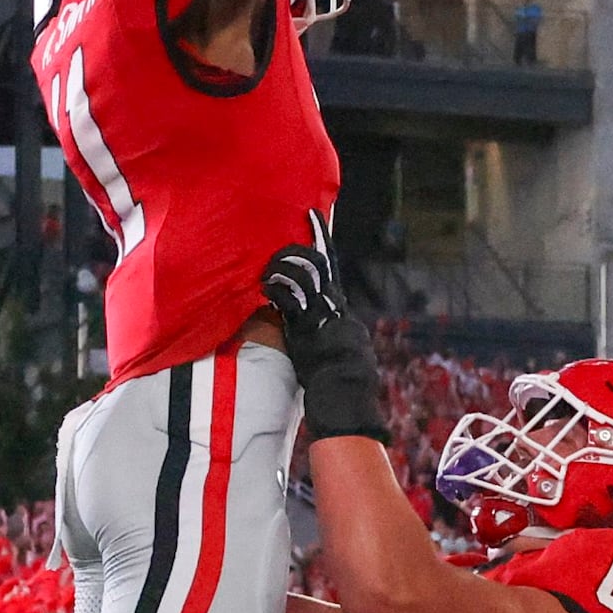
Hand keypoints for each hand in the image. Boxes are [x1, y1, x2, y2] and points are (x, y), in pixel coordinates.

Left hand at [264, 243, 384, 443]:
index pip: (330, 266)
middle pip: (319, 264)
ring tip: (270, 264)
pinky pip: (291, 299)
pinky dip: (277, 288)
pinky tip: (266, 285)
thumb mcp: (336, 343)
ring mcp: (323, 314)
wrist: (346, 395)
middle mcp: (335, 305)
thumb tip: (307, 312)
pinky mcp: (308, 327)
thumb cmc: (338, 378)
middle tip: (292, 225)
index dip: (320, 241)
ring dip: (286, 264)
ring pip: (306, 275)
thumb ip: (323, 323)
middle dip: (303, 244)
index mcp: (340, 307)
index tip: (313, 217)